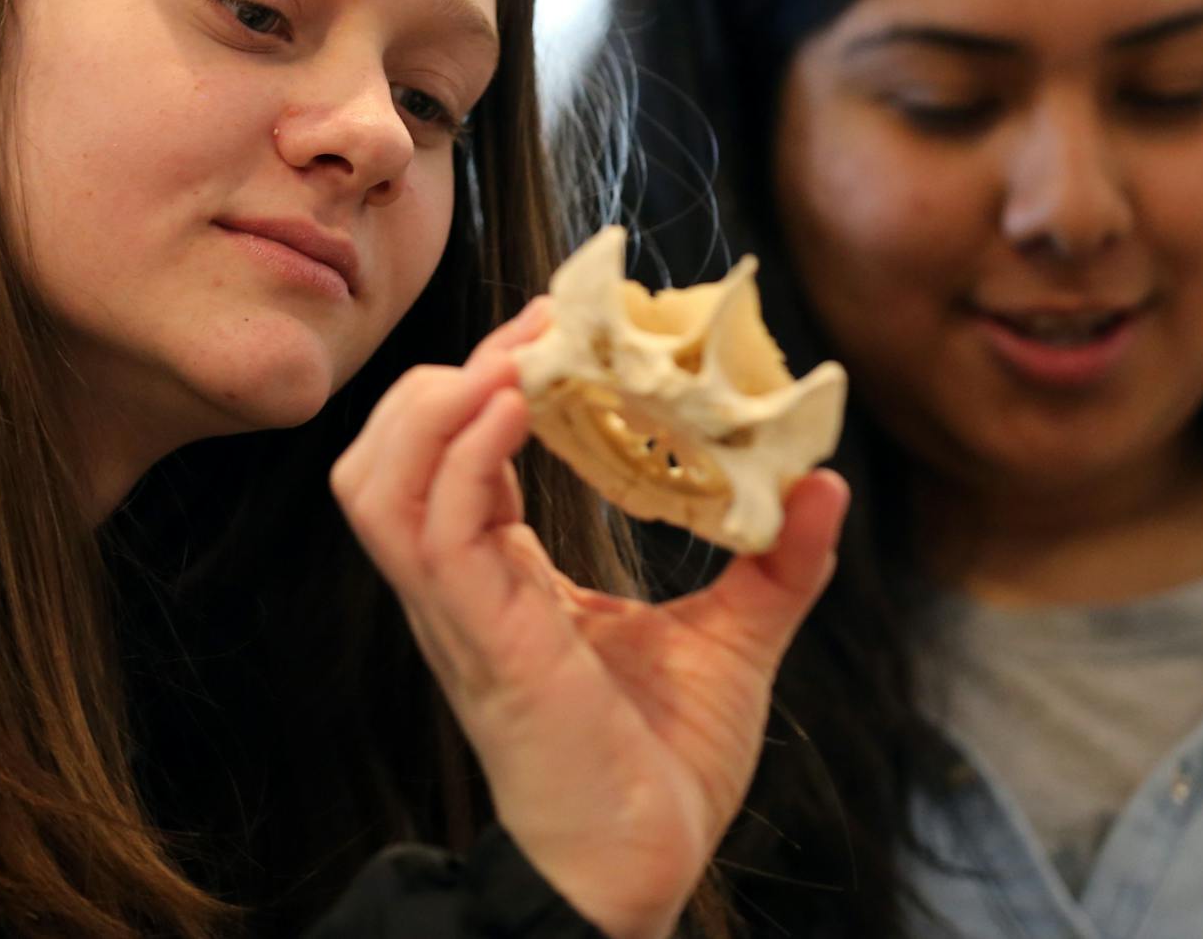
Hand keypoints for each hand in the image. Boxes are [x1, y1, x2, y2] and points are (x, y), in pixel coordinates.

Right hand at [330, 299, 847, 938]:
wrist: (643, 876)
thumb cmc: (664, 773)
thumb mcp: (732, 643)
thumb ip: (775, 564)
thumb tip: (823, 482)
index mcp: (499, 583)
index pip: (452, 456)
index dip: (487, 381)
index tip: (560, 326)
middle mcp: (459, 591)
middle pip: (386, 452)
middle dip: (447, 374)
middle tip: (539, 332)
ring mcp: (459, 615)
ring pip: (379, 481)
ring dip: (437, 402)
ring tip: (519, 360)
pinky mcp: (484, 640)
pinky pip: (436, 528)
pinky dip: (465, 453)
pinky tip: (520, 407)